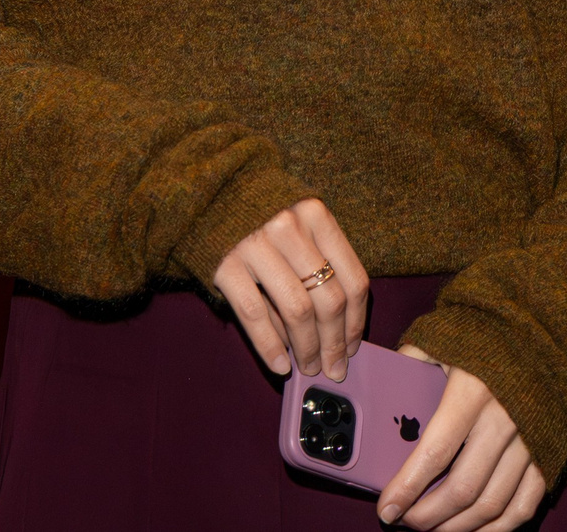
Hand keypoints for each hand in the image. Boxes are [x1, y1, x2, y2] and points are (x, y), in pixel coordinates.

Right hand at [212, 198, 368, 379]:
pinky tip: (279, 364)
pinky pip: (254, 313)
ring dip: (306, 348)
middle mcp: (289, 226)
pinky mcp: (225, 262)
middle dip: (333, 343)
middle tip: (333, 368)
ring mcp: (255, 244)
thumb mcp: (302, 227)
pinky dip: (269, 345)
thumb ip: (321, 265)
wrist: (210, 197)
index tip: (353, 348)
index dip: (356, 322)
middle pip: (327, 299)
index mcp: (316, 216)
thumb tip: (339, 332)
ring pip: (296, 309)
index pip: (352, 279)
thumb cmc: (265, 218)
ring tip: (308, 367)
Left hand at [377, 349, 546, 530]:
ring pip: (492, 504)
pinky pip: (524, 505)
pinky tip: (472, 529)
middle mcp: (505, 419)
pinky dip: (497, 528)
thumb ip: (407, 362)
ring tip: (431, 528)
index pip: (435, 453)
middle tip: (405, 521)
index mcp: (472, 390)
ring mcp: (531, 440)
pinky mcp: (549, 453)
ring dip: (458, 526)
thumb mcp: (441, 336)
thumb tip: (376, 393)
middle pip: (463, 488)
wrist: (544, 330)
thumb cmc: (484, 334)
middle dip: (428, 515)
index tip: (387, 508)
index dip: (408, 487)